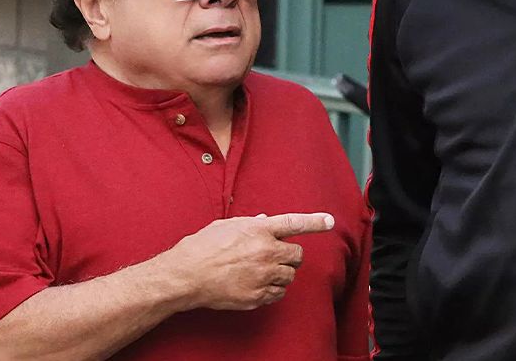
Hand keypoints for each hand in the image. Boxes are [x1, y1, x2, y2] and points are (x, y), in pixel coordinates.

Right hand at [155, 212, 333, 310]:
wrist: (186, 275)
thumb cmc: (202, 247)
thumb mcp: (227, 226)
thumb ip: (252, 223)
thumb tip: (268, 220)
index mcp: (259, 230)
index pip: (294, 223)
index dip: (315, 222)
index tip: (329, 221)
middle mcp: (265, 251)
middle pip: (297, 255)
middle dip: (290, 256)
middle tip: (274, 257)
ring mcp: (263, 275)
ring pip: (290, 276)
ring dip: (281, 273)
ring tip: (261, 271)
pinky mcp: (257, 295)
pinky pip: (278, 293)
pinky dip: (272, 290)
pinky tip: (255, 284)